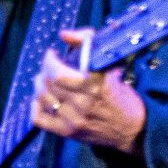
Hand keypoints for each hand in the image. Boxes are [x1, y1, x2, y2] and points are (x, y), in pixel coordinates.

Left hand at [32, 29, 146, 154]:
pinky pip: (38, 117)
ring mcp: (74, 120)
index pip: (58, 73)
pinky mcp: (67, 132)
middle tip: (50, 66)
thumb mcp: (111, 65)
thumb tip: (64, 35)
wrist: (132, 129)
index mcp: (96, 85)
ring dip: (39, 84)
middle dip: (45, 69)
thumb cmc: (120, 94)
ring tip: (46, 79)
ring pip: (42, 97)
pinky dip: (35, 105)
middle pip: (49, 83)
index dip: (50, 60)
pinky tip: (43, 98)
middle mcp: (83, 103)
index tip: (53, 54)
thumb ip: (88, 43)